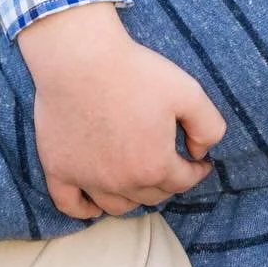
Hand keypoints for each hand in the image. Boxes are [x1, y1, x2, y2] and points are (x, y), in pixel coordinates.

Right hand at [17, 4, 225, 219]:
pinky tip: (95, 203)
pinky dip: (85, 209)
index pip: (183, 181)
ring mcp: (88, 179)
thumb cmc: (134, 71)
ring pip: (117, 205)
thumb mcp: (188, 91)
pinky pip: (71, 205)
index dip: (196, 170)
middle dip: (167, 183)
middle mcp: (122, 181)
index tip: (199, 161)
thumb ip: (209, 127)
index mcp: (155, 165)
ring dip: (133, 197)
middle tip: (170, 166)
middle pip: (152, 196)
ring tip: (139, 181)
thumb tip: (201, 152)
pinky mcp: (58, 169)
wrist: (80, 57)